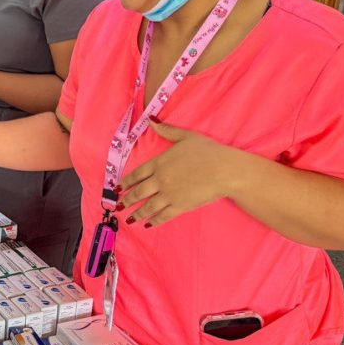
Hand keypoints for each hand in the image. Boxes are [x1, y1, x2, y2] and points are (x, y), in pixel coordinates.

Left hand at [118, 121, 239, 227]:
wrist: (225, 170)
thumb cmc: (208, 151)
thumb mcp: (186, 136)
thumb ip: (167, 130)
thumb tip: (151, 120)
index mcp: (159, 163)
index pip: (137, 174)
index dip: (126, 182)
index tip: (118, 188)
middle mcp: (161, 179)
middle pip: (139, 192)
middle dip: (128, 200)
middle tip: (119, 205)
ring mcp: (170, 194)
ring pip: (148, 206)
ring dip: (137, 213)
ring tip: (128, 218)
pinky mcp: (181, 206)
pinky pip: (163, 215)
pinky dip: (154, 221)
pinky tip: (148, 225)